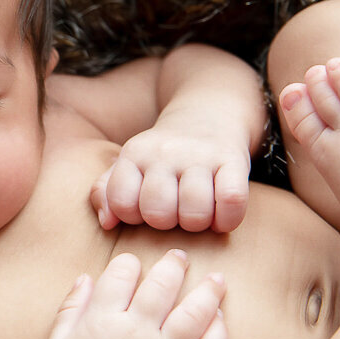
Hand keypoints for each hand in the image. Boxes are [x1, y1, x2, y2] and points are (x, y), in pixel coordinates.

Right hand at [29, 251, 226, 338]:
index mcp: (102, 319)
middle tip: (181, 256)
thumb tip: (86, 277)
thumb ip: (72, 307)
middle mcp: (136, 333)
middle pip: (163, 285)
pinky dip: (218, 333)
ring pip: (194, 314)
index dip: (129, 263)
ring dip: (208, 292)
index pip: (122, 273)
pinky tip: (220, 320)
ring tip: (218, 279)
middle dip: (174, 265)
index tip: (134, 264)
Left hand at [90, 122, 249, 231]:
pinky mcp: (234, 159)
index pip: (121, 203)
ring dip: (197, 223)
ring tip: (197, 212)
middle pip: (158, 213)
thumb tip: (108, 222)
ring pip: (195, 212)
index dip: (133, 216)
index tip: (145, 207)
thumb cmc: (162, 155)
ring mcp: (200, 155)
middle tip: (174, 211)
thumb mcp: (129, 165)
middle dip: (166, 223)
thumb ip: (106, 192)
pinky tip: (221, 215)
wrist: (208, 114)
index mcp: (134, 154)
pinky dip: (227, 220)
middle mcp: (164, 152)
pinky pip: (231, 202)